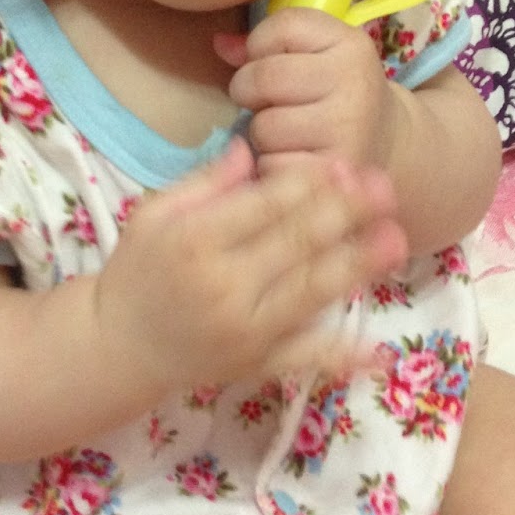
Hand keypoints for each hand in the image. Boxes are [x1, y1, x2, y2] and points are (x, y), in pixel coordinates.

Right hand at [93, 137, 407, 391]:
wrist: (118, 347)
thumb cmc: (137, 271)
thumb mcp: (154, 214)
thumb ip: (204, 183)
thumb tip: (249, 148)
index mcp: (197, 240)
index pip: (266, 205)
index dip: (311, 183)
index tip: (344, 164)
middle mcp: (225, 285)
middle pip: (298, 243)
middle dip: (346, 213)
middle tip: (384, 186)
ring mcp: (245, 331)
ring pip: (312, 292)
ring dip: (358, 264)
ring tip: (396, 239)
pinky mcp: (257, 366)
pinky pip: (306, 360)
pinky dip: (344, 357)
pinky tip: (379, 351)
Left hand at [215, 8, 403, 175]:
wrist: (390, 148)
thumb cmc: (337, 95)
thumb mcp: (317, 57)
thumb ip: (266, 46)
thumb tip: (219, 44)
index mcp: (352, 45)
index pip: (283, 26)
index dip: (260, 44)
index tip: (271, 60)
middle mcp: (355, 84)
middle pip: (263, 77)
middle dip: (249, 90)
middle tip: (267, 102)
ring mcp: (347, 131)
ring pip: (263, 126)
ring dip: (261, 134)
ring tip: (287, 133)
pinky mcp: (332, 173)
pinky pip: (270, 166)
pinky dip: (272, 165)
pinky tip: (295, 159)